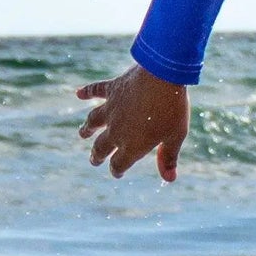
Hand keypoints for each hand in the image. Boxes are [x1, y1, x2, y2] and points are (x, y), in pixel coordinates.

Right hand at [77, 64, 189, 181]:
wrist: (162, 76)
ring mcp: (112, 109)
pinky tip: (79, 93)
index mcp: (132, 145)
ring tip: (83, 133)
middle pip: (101, 147)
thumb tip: (169, 179)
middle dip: (96, 155)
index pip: (118, 164)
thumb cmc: (172, 108)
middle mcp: (116, 130)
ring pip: (93, 121)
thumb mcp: (175, 135)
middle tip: (94, 159)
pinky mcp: (113, 89)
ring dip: (87, 128)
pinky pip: (96, 90)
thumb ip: (168, 157)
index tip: (117, 172)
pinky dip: (87, 92)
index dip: (117, 170)